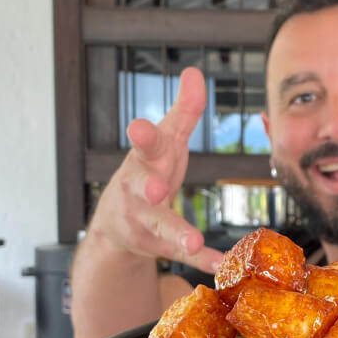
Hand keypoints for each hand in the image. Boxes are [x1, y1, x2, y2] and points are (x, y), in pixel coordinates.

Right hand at [90, 67, 222, 273]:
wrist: (114, 226)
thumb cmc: (147, 171)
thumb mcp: (165, 141)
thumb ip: (182, 111)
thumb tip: (195, 71)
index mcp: (143, 159)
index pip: (143, 144)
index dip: (142, 136)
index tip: (137, 128)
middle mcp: (137, 190)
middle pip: (141, 186)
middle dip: (147, 186)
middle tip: (156, 188)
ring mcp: (144, 221)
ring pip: (160, 225)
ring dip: (177, 232)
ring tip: (193, 241)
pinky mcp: (156, 245)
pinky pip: (180, 253)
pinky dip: (202, 260)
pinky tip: (222, 265)